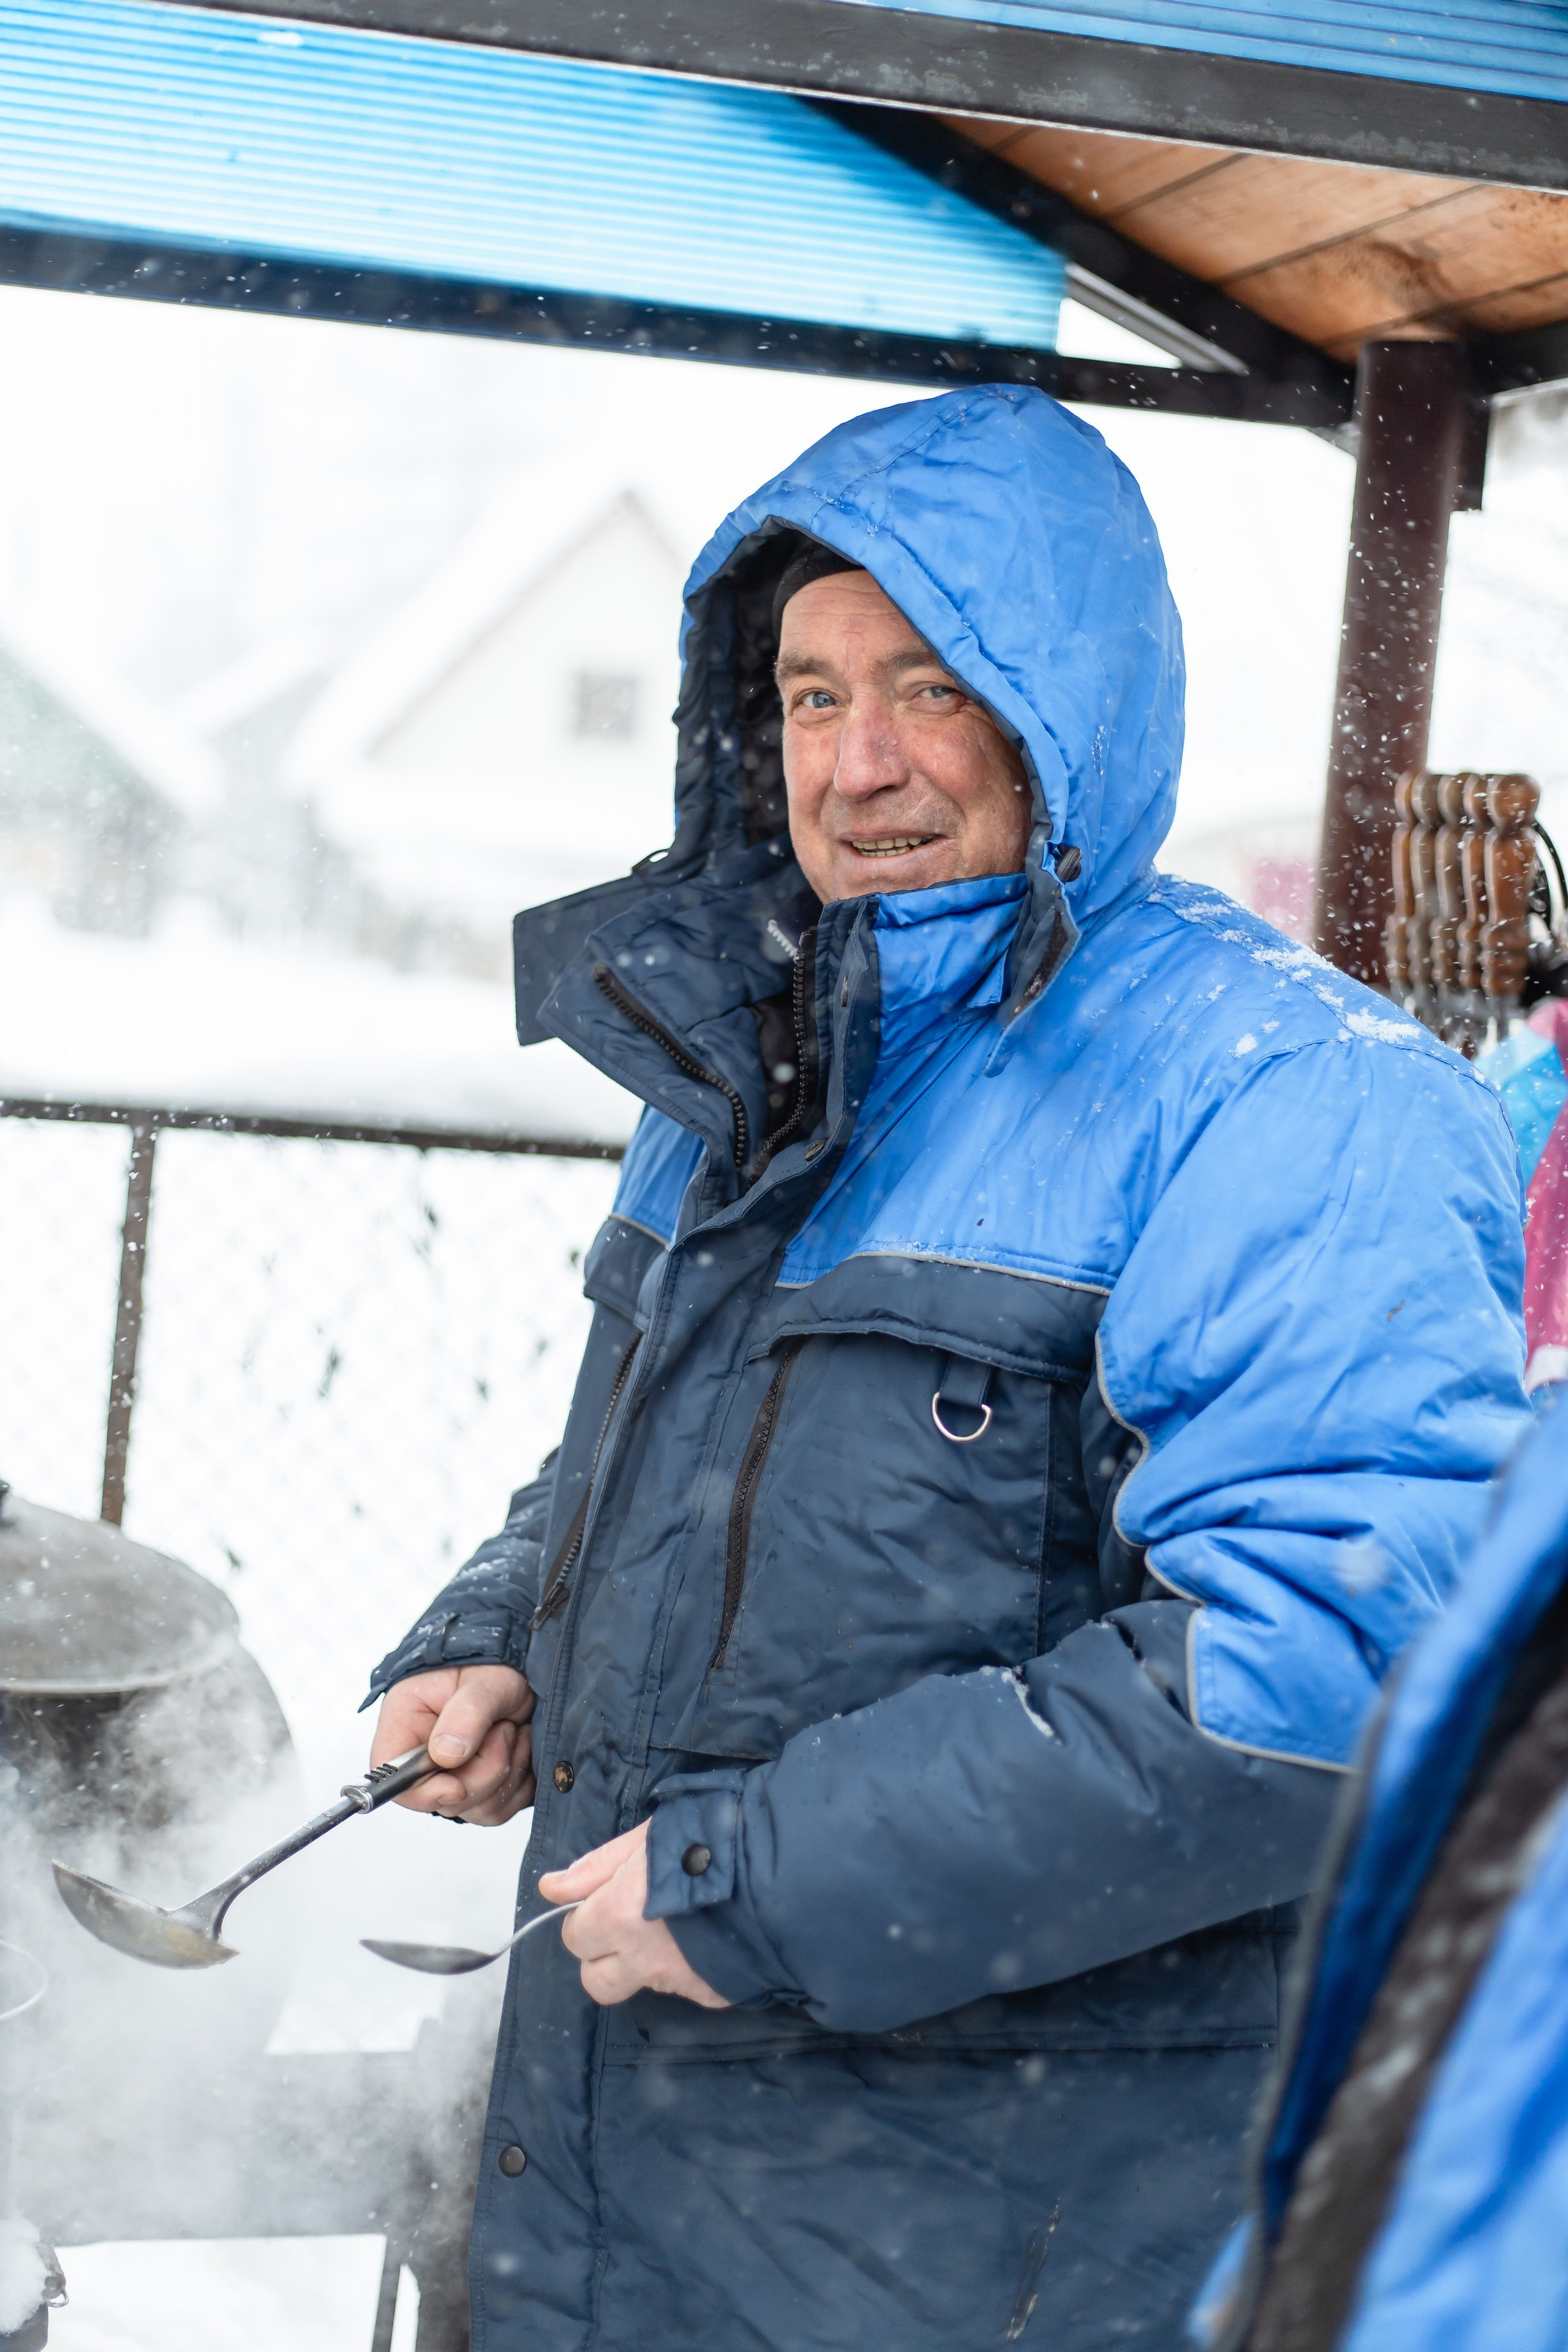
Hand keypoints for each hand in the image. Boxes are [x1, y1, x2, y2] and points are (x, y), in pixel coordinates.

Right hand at [370, 1664, 534, 1823]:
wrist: (524, 1670)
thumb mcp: (485, 1680)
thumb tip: (445, 1756)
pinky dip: (519, 1784)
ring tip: (514, 1731)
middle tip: (504, 1728)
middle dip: (485, 1770)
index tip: (457, 1784)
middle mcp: (423, 1756)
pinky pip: (499, 1810)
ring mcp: (453, 1776)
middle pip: (443, 1800)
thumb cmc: (494, 1663)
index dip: (424, 1793)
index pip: (393, 1780)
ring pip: (475, 1809)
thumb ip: (466, 1714)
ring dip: (507, 1772)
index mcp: (405, 1724)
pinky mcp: (482, 1789)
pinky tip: (522, 1748)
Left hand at [539, 1822, 728, 2009]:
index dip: (586, 1916)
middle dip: (602, 1954)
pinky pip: (683, 1987)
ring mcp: (678, 1981)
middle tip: (628, 1923)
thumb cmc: (715, 1839)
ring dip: (641, 1964)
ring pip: (637, 1987)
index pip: (575, 1935)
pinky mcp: (712, 1995)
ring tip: (673, 1928)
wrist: (787, 1872)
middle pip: (594, 1980)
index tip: (607, 1898)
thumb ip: (596, 1866)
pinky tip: (708, 1937)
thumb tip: (550, 1887)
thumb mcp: (649, 1836)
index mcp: (620, 1914)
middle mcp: (643, 1957)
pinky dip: (687, 1967)